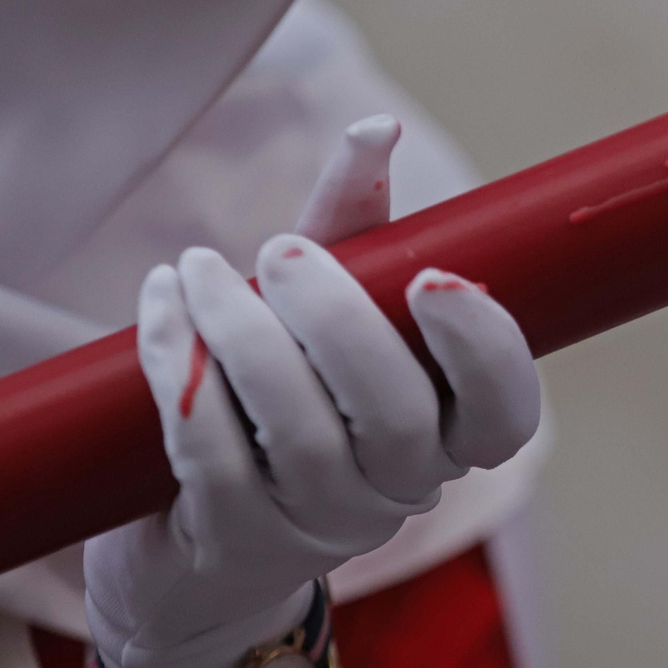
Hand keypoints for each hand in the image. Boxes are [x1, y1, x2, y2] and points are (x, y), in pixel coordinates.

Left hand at [85, 117, 540, 667]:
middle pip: (398, 418)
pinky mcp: (237, 540)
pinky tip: (163, 309)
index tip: (431, 278)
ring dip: (243, 336)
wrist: (209, 537)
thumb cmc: (293, 394)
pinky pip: (214, 456)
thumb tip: (374, 128)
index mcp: (450, 433)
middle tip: (280, 249)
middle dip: (339, 323)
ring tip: (198, 269)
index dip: (484, 350)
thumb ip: (358, 226)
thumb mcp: (333, 307)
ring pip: (300, 435)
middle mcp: (402, 489)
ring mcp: (322, 525)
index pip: (504, 413)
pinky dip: (182, 372)